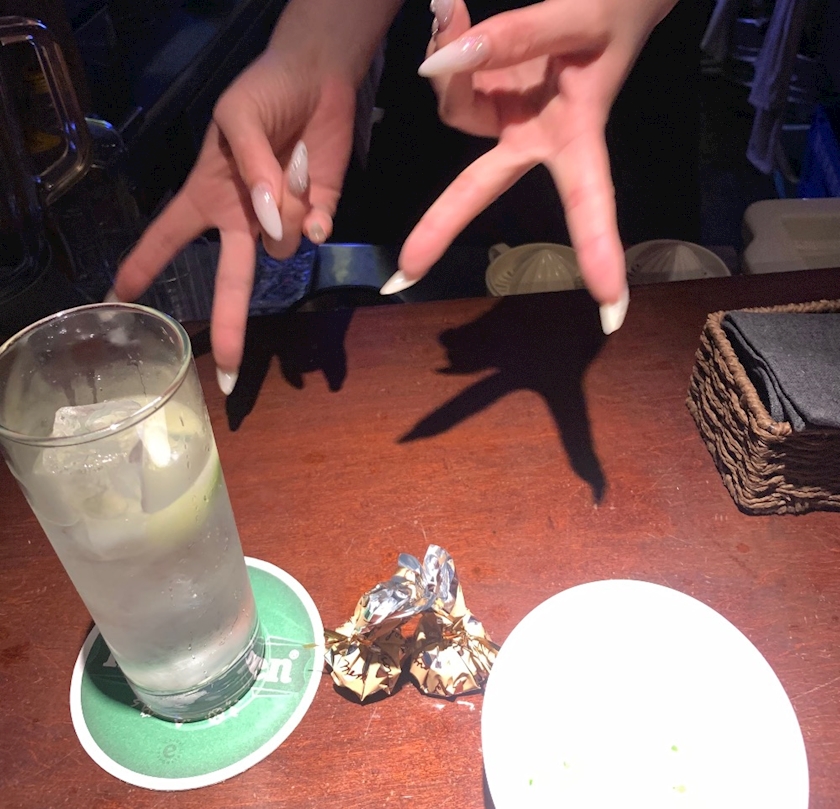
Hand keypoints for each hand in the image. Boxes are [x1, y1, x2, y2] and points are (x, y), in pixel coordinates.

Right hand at [112, 47, 354, 387]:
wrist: (319, 79)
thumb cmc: (263, 93)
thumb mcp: (236, 115)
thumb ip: (248, 167)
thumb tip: (265, 218)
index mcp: (208, 196)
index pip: (169, 237)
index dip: (145, 266)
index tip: (121, 300)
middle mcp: (243, 220)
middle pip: (230, 280)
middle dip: (229, 325)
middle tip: (225, 372)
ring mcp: (282, 223)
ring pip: (282, 246)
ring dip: (284, 207)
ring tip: (289, 159)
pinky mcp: (317, 216)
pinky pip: (314, 235)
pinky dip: (314, 214)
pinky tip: (311, 184)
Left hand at [387, 0, 677, 333]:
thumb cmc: (617, 8)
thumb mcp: (582, 18)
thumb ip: (518, 37)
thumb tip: (438, 59)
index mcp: (578, 135)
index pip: (589, 203)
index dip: (599, 253)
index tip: (611, 313)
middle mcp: (538, 137)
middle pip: (481, 187)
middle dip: (441, 225)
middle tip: (403, 274)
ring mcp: (508, 116)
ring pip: (453, 110)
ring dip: (446, 64)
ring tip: (452, 7)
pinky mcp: (488, 90)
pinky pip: (449, 78)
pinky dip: (444, 46)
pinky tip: (451, 10)